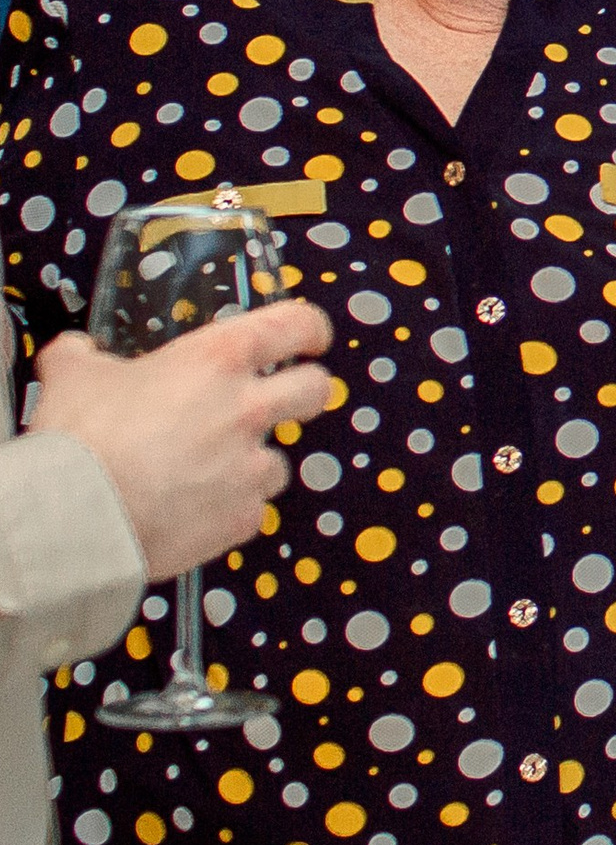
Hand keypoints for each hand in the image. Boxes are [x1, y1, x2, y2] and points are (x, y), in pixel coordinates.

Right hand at [31, 302, 334, 580]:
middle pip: (315, 389)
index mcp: (218, 360)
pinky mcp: (242, 518)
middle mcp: (248, 409)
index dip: (308, 329)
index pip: (295, 325)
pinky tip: (192, 514)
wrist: (71, 519)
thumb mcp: (72, 376)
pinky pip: (250, 511)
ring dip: (251, 466)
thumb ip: (81, 356)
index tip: (308, 339)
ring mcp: (250, 468)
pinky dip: (227, 512)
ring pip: (278, 461)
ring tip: (206, 476)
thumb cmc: (78, 436)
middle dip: (303, 393)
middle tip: (275, 403)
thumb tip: (74, 349)